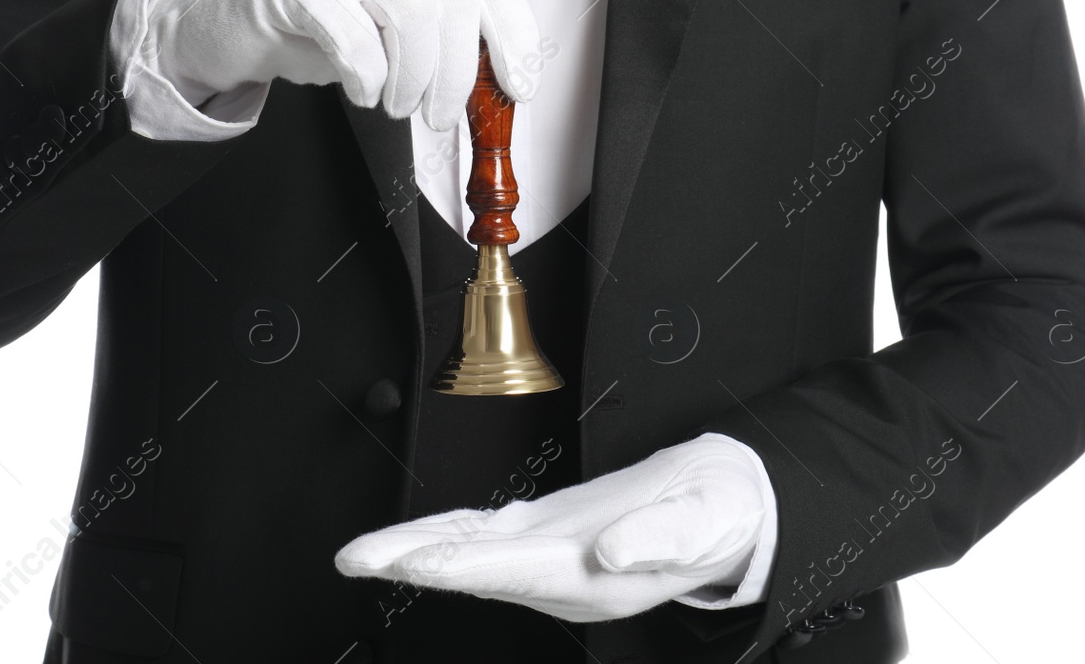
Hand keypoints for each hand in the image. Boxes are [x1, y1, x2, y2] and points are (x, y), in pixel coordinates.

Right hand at [125, 0, 540, 129]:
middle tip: (438, 115)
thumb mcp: (379, 18)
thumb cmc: (298, 20)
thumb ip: (431, 30)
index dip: (512, 32)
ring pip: (416, 13)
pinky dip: (365, 77)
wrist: (202, 12)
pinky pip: (355, 38)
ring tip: (391, 103)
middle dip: (458, 72)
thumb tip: (491, 79)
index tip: (519, 84)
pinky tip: (356, 87)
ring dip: (413, 78)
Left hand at [334, 433, 768, 621]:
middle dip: (411, 562)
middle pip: (473, 569)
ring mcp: (551, 557)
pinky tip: (419, 535)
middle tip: (353, 558)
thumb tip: (613, 555)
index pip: (512, 570)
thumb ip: (660, 538)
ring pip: (470, 553)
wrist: (730, 508)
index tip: (412, 561)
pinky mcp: (550, 532)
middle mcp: (562, 574)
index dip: (458, 565)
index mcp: (593, 576)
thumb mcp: (705, 521)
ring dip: (415, 550)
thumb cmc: (720, 513)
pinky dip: (447, 534)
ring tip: (363, 552)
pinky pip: (486, 536)